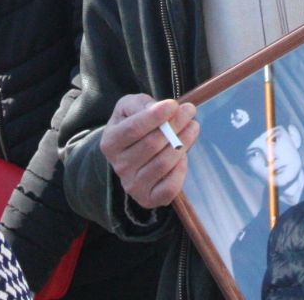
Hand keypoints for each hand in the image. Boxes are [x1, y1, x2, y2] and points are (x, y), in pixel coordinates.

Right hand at [100, 94, 199, 208]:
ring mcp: (132, 186)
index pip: (133, 129)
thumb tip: (157, 108)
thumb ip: (139, 104)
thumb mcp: (129, 107)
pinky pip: (170, 187)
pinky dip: (180, 169)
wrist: (130, 153)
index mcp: (110, 142)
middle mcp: (119, 166)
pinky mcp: (148, 199)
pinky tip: (184, 154)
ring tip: (193, 126)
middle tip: (190, 111)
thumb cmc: (132, 125)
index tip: (173, 104)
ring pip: (163, 163)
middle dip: (175, 125)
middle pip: (152, 144)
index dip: (155, 116)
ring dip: (183, 142)